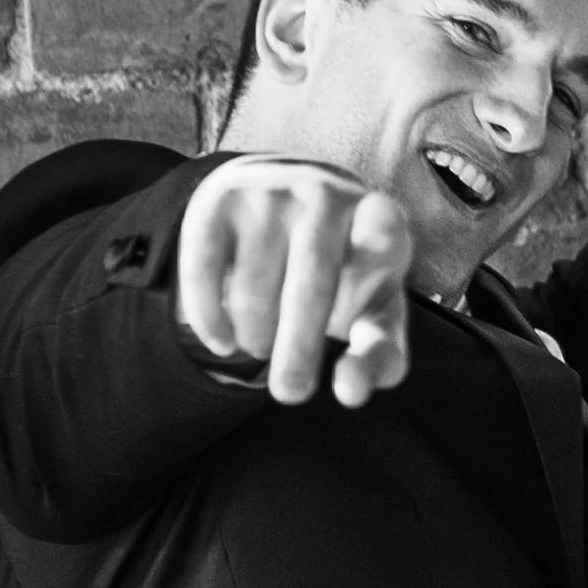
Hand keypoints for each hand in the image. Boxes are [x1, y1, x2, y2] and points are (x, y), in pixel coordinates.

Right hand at [176, 160, 412, 408]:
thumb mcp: (373, 309)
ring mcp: (271, 193)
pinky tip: (224, 342)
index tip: (377, 254)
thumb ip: (378, 355)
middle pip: (311, 281)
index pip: (383, 228)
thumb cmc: (345, 274)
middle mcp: (326, 196)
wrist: (288, 203)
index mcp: (379, 217)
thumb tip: (350, 394)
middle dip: (299, 347)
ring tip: (264, 345)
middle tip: (291, 393)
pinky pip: (204, 270)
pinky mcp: (221, 202)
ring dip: (256, 334)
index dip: (379, 239)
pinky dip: (209, 316)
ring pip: (254, 286)